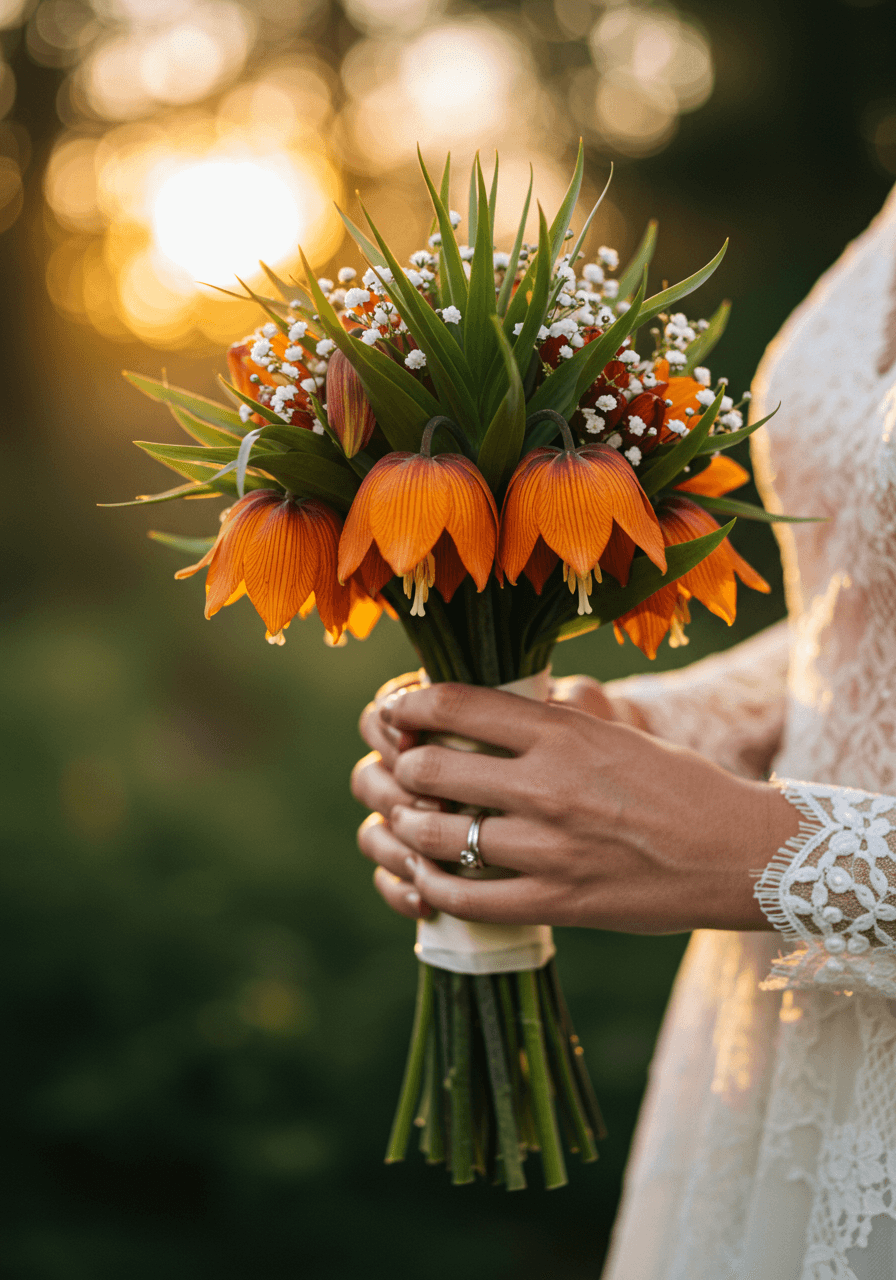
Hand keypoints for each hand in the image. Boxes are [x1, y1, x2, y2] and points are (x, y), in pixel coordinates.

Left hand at [360, 682, 799, 932]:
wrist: (740, 854)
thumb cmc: (680, 785)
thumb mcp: (616, 734)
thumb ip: (552, 723)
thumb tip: (489, 709)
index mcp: (564, 732)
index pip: (457, 705)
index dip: (411, 707)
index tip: (396, 713)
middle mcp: (549, 784)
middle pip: (432, 769)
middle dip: (405, 770)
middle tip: (404, 773)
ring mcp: (551, 847)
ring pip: (439, 836)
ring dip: (410, 829)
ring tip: (411, 825)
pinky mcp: (558, 902)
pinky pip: (468, 898)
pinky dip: (434, 887)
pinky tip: (429, 879)